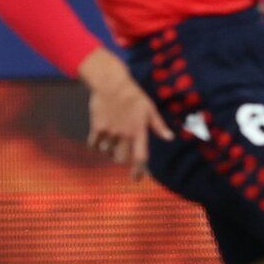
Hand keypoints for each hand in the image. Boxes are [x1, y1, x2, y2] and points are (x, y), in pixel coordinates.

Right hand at [78, 49, 172, 180]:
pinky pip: (94, 145)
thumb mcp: (150, 109)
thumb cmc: (134, 96)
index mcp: (139, 131)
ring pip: (107, 153)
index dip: (139, 171)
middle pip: (121, 159)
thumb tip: (169, 138)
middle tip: (124, 152)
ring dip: (110, 152)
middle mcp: (124, 134)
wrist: (111, 84)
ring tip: (114, 141)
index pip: (140, 157)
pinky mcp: (97, 127)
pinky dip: (97, 146)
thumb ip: (159, 126)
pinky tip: (101, 139)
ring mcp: (109, 131)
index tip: (137, 179)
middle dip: (123, 160)